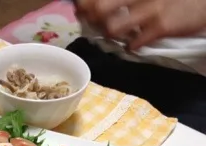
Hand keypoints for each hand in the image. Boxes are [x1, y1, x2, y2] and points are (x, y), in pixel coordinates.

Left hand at [77, 0, 205, 48]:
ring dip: (107, 34)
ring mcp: (150, 8)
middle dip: (89, 16)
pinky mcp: (160, 26)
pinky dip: (129, 47)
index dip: (85, 2)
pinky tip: (132, 44)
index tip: (80, 6)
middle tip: (89, 21)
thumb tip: (99, 4)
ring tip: (111, 33)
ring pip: (112, 27)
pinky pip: (134, 43)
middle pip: (100, 7)